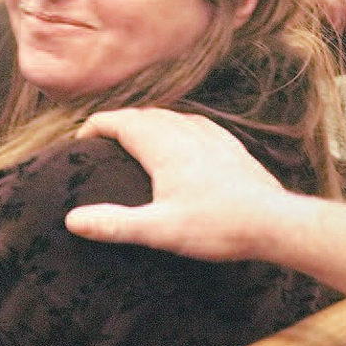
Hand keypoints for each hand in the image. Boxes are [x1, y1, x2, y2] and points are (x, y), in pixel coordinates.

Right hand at [65, 107, 285, 260]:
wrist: (273, 221)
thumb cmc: (218, 225)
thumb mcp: (159, 230)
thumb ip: (114, 224)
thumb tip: (72, 219)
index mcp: (165, 144)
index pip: (121, 120)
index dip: (96, 125)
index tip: (79, 139)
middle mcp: (188, 130)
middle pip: (144, 114)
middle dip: (119, 123)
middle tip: (100, 141)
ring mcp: (212, 134)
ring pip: (171, 116)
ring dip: (147, 123)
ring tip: (134, 141)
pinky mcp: (230, 144)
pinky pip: (194, 124)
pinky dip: (174, 128)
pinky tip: (180, 144)